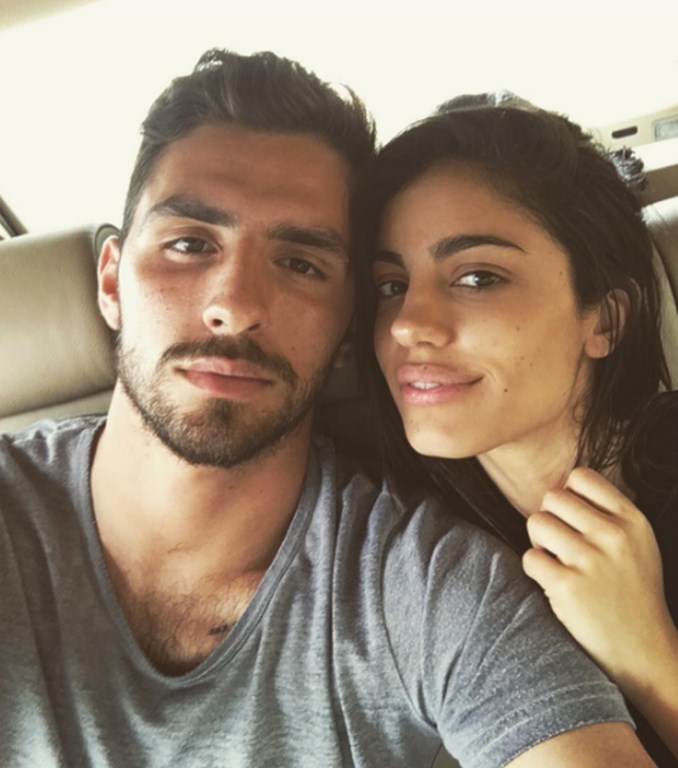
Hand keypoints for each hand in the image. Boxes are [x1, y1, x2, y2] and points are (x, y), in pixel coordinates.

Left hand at [522, 466, 675, 687]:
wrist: (643, 651)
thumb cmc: (632, 593)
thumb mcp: (638, 543)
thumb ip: (608, 513)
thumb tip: (562, 487)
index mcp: (632, 520)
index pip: (580, 476)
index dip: (568, 496)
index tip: (573, 520)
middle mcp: (614, 535)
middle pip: (552, 498)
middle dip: (550, 519)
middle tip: (560, 545)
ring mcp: (591, 561)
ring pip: (536, 522)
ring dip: (539, 543)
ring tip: (558, 563)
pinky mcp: (568, 587)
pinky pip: (529, 558)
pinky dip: (535, 570)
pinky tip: (554, 583)